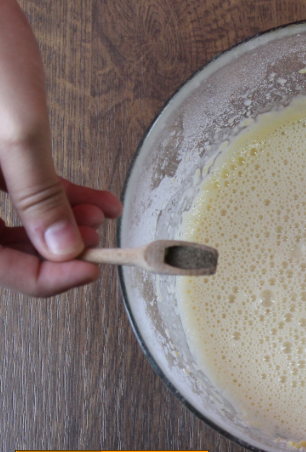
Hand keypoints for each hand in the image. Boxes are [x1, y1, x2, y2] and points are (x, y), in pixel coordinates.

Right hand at [0, 0, 121, 296]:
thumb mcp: (15, 130)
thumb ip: (37, 193)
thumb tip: (62, 248)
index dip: (44, 278)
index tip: (90, 270)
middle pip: (5, 246)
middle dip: (59, 249)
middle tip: (101, 245)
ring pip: (18, 219)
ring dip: (66, 222)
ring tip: (104, 217)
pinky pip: (22, 186)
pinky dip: (62, 194)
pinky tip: (99, 199)